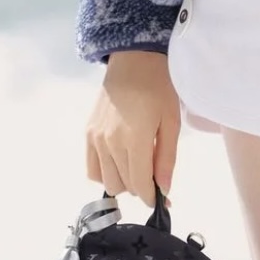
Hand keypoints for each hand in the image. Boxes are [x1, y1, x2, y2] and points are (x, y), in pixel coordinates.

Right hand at [86, 50, 180, 208]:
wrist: (134, 60)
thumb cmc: (159, 87)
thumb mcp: (171, 121)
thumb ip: (166, 158)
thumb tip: (164, 189)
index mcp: (134, 138)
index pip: (139, 183)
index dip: (152, 196)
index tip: (163, 199)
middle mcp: (110, 142)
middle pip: (124, 185)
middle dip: (141, 187)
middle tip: (155, 174)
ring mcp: (95, 138)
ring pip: (107, 181)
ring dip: (124, 181)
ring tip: (138, 165)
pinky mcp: (88, 134)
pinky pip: (92, 169)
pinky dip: (105, 173)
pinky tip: (119, 162)